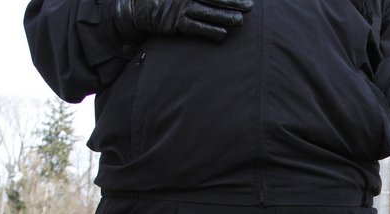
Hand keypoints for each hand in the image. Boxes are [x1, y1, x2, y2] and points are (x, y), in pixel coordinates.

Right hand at [114, 0, 252, 41]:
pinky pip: (196, 28)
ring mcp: (181, 9)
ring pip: (207, 13)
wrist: (140, 8)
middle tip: (249, 6)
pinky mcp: (176, 23)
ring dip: (225, 17)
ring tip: (240, 21)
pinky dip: (210, 31)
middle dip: (232, 2)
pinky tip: (223, 34)